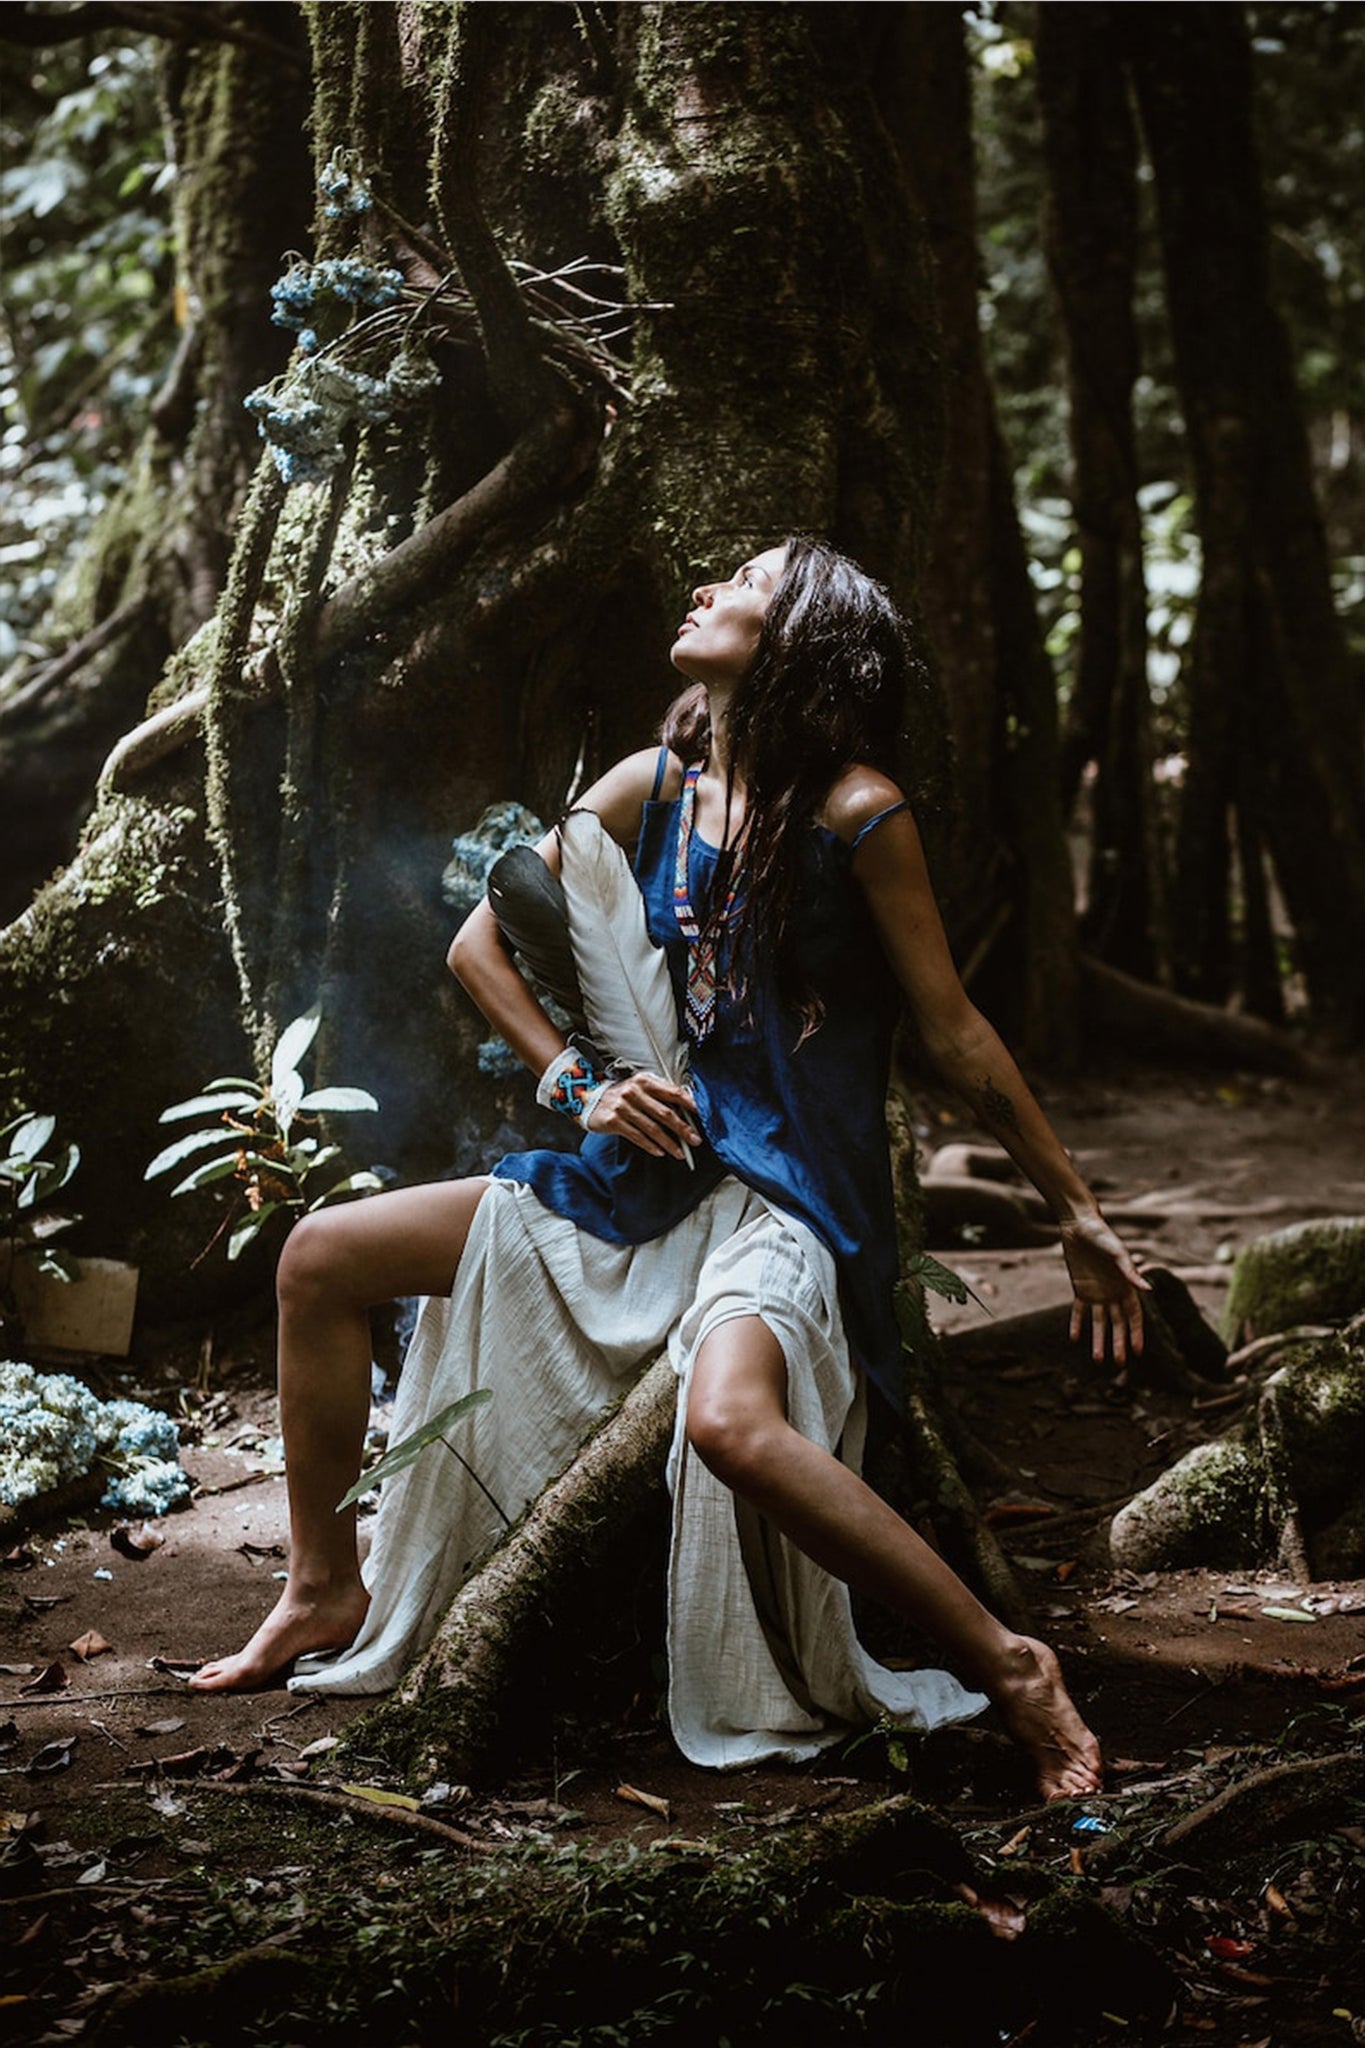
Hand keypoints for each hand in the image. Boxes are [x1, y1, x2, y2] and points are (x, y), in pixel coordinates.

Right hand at [584, 1072, 701, 1161]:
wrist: (590, 1099)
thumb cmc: (622, 1095)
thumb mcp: (640, 1087)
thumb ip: (660, 1093)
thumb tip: (687, 1105)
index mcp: (644, 1081)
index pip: (671, 1091)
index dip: (688, 1103)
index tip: (700, 1114)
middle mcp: (634, 1092)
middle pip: (664, 1113)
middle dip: (682, 1128)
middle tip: (695, 1140)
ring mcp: (623, 1107)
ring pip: (652, 1128)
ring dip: (669, 1142)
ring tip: (680, 1152)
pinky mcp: (614, 1121)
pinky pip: (637, 1136)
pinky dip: (650, 1146)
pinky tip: (660, 1152)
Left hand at [1061, 1212, 1150, 1364]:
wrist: (1078, 1225)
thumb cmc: (1102, 1235)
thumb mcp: (1117, 1253)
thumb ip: (1130, 1272)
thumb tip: (1148, 1291)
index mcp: (1126, 1286)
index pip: (1134, 1316)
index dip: (1136, 1333)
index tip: (1137, 1352)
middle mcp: (1113, 1293)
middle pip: (1117, 1324)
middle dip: (1118, 1343)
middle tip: (1117, 1362)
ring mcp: (1096, 1293)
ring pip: (1099, 1322)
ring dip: (1098, 1340)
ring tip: (1097, 1359)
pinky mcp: (1080, 1289)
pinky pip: (1079, 1311)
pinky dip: (1077, 1324)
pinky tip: (1075, 1339)